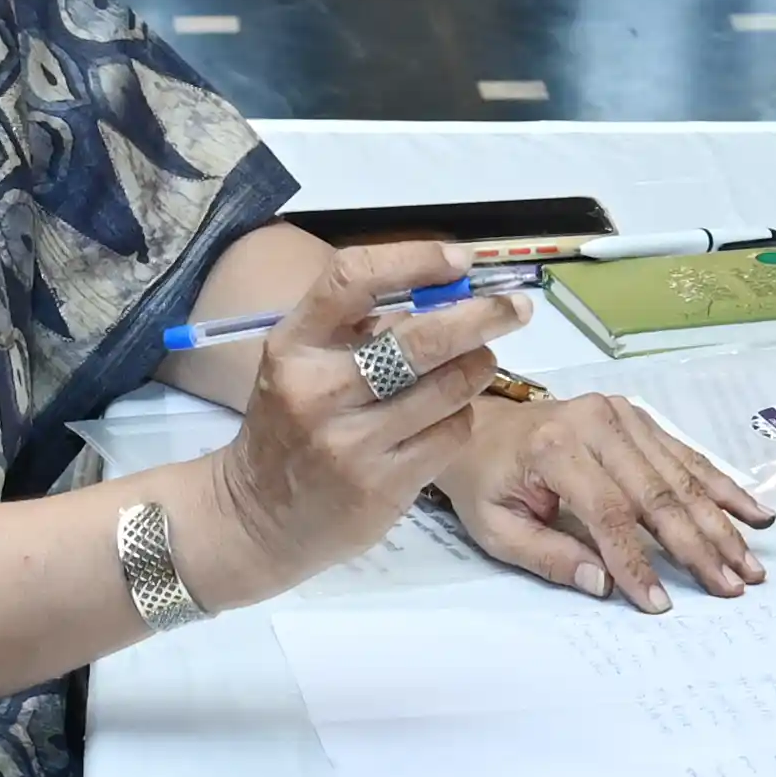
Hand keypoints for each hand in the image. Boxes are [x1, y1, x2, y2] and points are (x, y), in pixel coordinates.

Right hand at [203, 237, 529, 600]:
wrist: (260, 518)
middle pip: (419, 338)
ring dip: (478, 366)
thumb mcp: (302, 364)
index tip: (459, 258)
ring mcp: (352, 444)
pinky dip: (462, 414)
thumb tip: (449, 287)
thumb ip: (360, 326)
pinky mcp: (385, 487)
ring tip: (479, 361)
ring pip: (449, 388)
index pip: (352, 279)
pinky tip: (449, 413)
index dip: (413, 259)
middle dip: (481, 315)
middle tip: (515, 307)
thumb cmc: (292, 424)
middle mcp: (319, 391)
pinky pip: (451, 433)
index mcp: (293, 345)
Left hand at [445, 389, 772, 609]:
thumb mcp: (497, 529)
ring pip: (681, 476)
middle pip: (657, 493)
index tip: (662, 602)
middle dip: (699, 545)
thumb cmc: (485, 481)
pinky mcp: (638, 417)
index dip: (638, 561)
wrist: (479, 425)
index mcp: (555, 448)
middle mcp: (596, 422)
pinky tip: (753, 512)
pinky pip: (685, 456)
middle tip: (733, 586)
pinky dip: (721, 487)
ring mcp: (622, 415)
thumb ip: (549, 558)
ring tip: (750, 563)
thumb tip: (605, 585)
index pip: (609, 513)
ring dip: (720, 523)